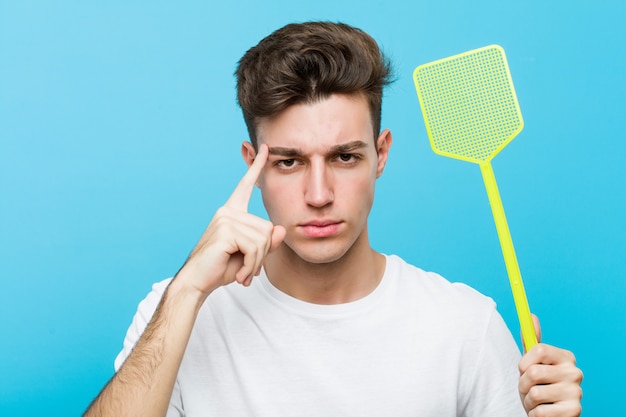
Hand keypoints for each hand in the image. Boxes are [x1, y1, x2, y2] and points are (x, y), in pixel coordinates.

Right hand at [175, 144, 285, 294]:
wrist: (198, 283)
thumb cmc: (222, 268)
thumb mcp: (251, 255)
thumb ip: (266, 242)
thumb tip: (279, 229)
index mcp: (232, 212)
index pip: (245, 186)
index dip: (256, 167)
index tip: (264, 147)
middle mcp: (227, 211)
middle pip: (267, 228)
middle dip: (262, 254)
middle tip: (247, 269)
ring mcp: (225, 219)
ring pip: (263, 239)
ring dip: (256, 262)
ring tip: (243, 273)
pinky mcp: (225, 230)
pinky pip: (254, 247)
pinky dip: (251, 265)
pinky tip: (239, 274)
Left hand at [518, 316, 582, 416]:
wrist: (548, 414)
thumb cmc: (538, 386)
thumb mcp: (532, 363)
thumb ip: (531, 342)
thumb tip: (531, 316)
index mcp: (566, 357)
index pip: (539, 349)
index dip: (524, 362)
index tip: (523, 369)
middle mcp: (575, 373)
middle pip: (534, 372)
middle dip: (523, 384)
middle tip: (529, 389)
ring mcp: (576, 393)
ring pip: (534, 393)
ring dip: (528, 401)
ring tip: (536, 402)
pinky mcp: (574, 412)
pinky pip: (539, 412)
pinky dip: (534, 414)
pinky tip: (543, 412)